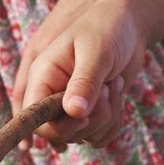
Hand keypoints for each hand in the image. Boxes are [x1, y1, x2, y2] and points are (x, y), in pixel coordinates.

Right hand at [17, 0, 152, 146]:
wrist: (129, 27)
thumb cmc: (108, 29)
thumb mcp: (97, 52)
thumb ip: (84, 82)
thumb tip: (74, 114)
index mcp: (42, 76)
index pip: (34, 118)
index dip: (58, 126)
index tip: (84, 114)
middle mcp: (51, 94)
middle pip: (59, 133)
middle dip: (89, 120)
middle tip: (106, 91)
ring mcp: (70, 106)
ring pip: (82, 137)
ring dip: (106, 118)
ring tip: (113, 85)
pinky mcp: (89, 114)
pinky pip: (97, 136)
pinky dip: (113, 122)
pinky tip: (118, 95)